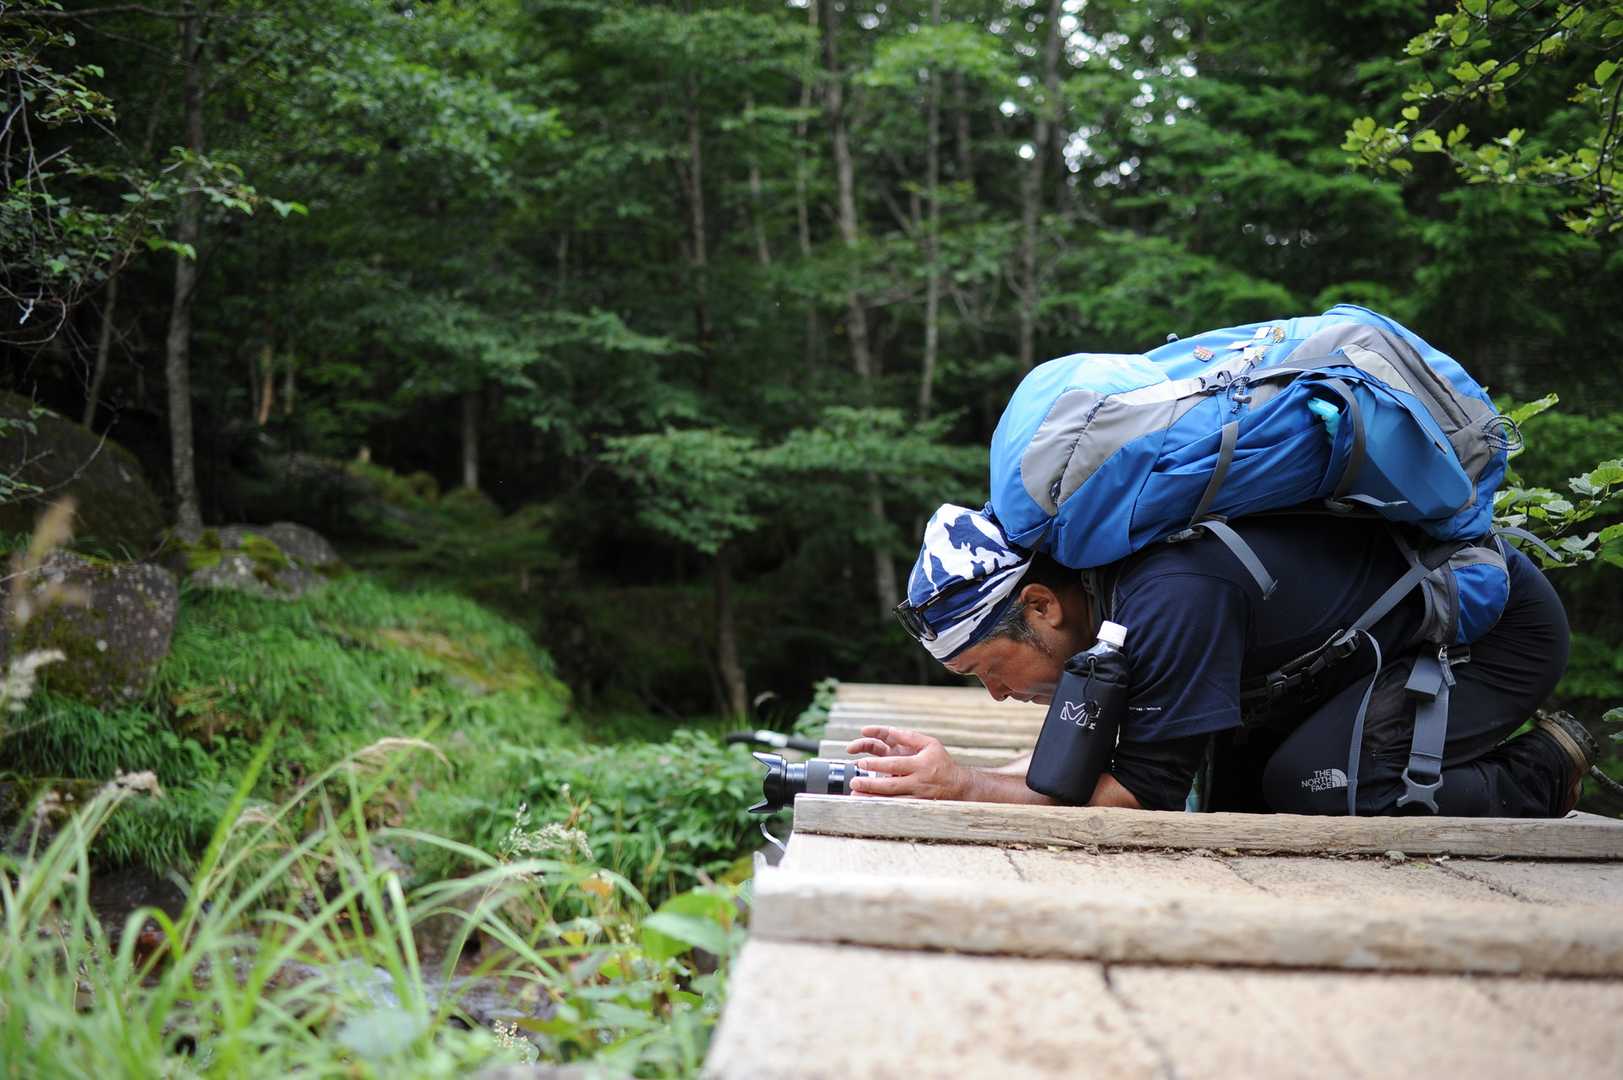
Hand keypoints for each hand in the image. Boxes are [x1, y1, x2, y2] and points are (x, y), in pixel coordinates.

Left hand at [844, 726, 967, 799]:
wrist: (959, 787)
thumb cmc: (942, 762)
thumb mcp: (930, 744)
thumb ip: (909, 736)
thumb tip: (889, 731)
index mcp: (920, 764)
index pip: (895, 764)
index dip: (877, 764)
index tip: (862, 762)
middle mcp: (917, 781)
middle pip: (890, 785)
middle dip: (870, 783)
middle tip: (854, 780)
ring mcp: (916, 796)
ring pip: (891, 799)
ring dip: (872, 797)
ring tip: (855, 793)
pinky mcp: (915, 805)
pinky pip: (895, 807)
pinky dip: (880, 805)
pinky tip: (867, 803)